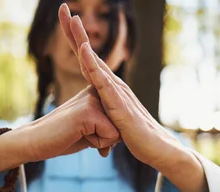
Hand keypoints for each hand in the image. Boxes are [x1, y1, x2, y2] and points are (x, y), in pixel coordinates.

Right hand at [0, 86, 120, 172]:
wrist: (35, 142)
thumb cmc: (61, 139)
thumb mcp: (89, 131)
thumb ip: (107, 127)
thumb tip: (125, 135)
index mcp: (95, 93)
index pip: (118, 121)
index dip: (104, 136)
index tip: (81, 131)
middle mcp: (95, 92)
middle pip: (120, 127)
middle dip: (104, 139)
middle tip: (79, 134)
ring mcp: (92, 100)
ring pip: (116, 132)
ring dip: (99, 142)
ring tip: (77, 133)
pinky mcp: (89, 111)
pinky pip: (109, 136)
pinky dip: (96, 144)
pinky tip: (76, 135)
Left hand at [58, 4, 177, 168]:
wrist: (156, 149)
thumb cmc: (135, 137)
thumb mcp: (111, 125)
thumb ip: (102, 121)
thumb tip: (94, 126)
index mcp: (107, 87)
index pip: (86, 60)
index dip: (74, 41)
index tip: (63, 22)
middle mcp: (112, 83)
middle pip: (89, 53)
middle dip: (75, 31)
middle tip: (64, 8)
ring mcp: (117, 91)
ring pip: (95, 61)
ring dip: (83, 40)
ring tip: (73, 20)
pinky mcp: (119, 103)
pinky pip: (103, 81)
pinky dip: (93, 64)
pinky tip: (84, 50)